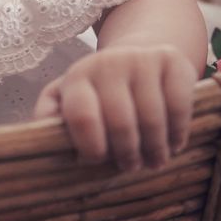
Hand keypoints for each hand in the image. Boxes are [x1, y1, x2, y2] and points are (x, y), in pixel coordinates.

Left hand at [33, 44, 195, 171]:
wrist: (137, 53)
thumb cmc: (100, 90)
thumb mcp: (69, 98)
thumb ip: (52, 117)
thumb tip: (41, 140)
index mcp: (78, 77)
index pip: (81, 115)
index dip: (90, 146)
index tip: (98, 160)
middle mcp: (108, 63)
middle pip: (120, 122)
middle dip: (126, 153)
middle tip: (130, 166)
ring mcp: (141, 59)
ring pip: (151, 118)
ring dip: (154, 149)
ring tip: (154, 161)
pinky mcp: (170, 60)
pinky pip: (178, 105)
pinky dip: (177, 132)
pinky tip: (173, 142)